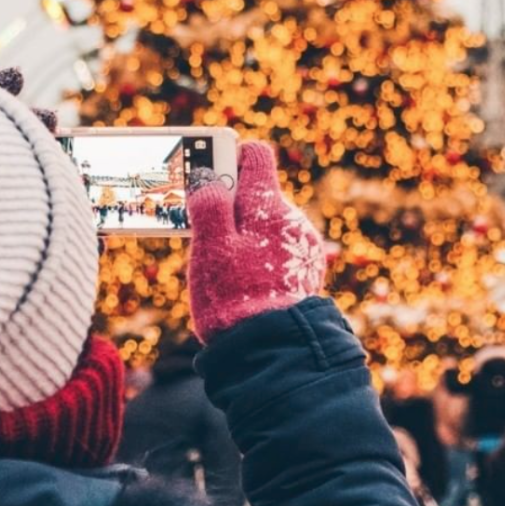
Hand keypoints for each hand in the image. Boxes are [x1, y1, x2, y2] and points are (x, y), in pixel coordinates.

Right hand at [186, 142, 325, 342]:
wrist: (272, 348)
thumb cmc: (235, 295)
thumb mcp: (210, 244)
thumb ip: (209, 203)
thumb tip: (208, 177)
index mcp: (269, 204)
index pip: (255, 156)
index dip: (229, 158)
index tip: (207, 174)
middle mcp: (293, 220)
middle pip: (257, 195)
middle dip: (230, 205)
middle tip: (201, 227)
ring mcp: (302, 248)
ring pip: (265, 226)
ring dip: (242, 235)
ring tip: (219, 264)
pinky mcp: (304, 273)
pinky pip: (275, 251)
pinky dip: (257, 256)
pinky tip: (240, 281)